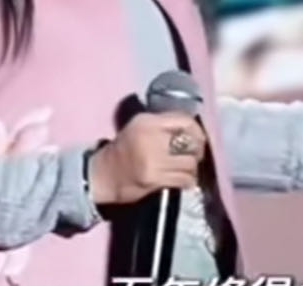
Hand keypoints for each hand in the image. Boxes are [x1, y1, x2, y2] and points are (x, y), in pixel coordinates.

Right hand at [87, 112, 205, 204]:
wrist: (102, 175)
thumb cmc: (124, 149)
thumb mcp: (139, 126)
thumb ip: (163, 123)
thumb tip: (190, 127)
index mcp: (148, 122)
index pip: (184, 121)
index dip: (197, 131)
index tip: (199, 139)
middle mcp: (151, 137)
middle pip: (189, 142)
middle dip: (197, 150)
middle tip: (195, 156)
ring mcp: (152, 159)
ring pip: (189, 162)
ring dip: (193, 168)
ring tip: (189, 169)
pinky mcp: (153, 179)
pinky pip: (182, 179)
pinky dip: (188, 180)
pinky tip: (185, 181)